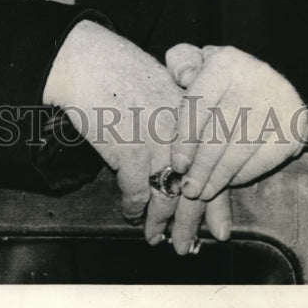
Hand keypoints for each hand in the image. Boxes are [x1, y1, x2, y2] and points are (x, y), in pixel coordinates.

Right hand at [43, 21, 230, 252]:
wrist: (87, 60)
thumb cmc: (121, 70)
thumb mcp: (162, 87)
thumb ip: (181, 119)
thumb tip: (186, 158)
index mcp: (196, 116)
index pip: (215, 168)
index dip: (216, 204)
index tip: (219, 230)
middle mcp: (185, 133)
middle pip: (194, 189)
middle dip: (189, 224)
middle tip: (186, 247)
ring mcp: (160, 144)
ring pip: (167, 197)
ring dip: (160, 223)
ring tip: (156, 239)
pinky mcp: (131, 153)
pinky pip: (136, 194)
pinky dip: (132, 208)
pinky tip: (130, 214)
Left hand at [165, 43, 307, 202]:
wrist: (268, 80)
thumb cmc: (221, 77)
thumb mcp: (198, 60)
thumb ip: (182, 63)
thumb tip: (183, 77)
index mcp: (226, 62)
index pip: (200, 103)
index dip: (186, 137)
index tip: (178, 165)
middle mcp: (256, 77)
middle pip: (222, 130)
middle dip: (202, 166)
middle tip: (189, 190)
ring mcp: (279, 102)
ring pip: (243, 147)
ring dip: (220, 176)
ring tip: (203, 192)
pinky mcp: (296, 125)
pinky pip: (266, 158)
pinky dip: (245, 174)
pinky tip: (229, 182)